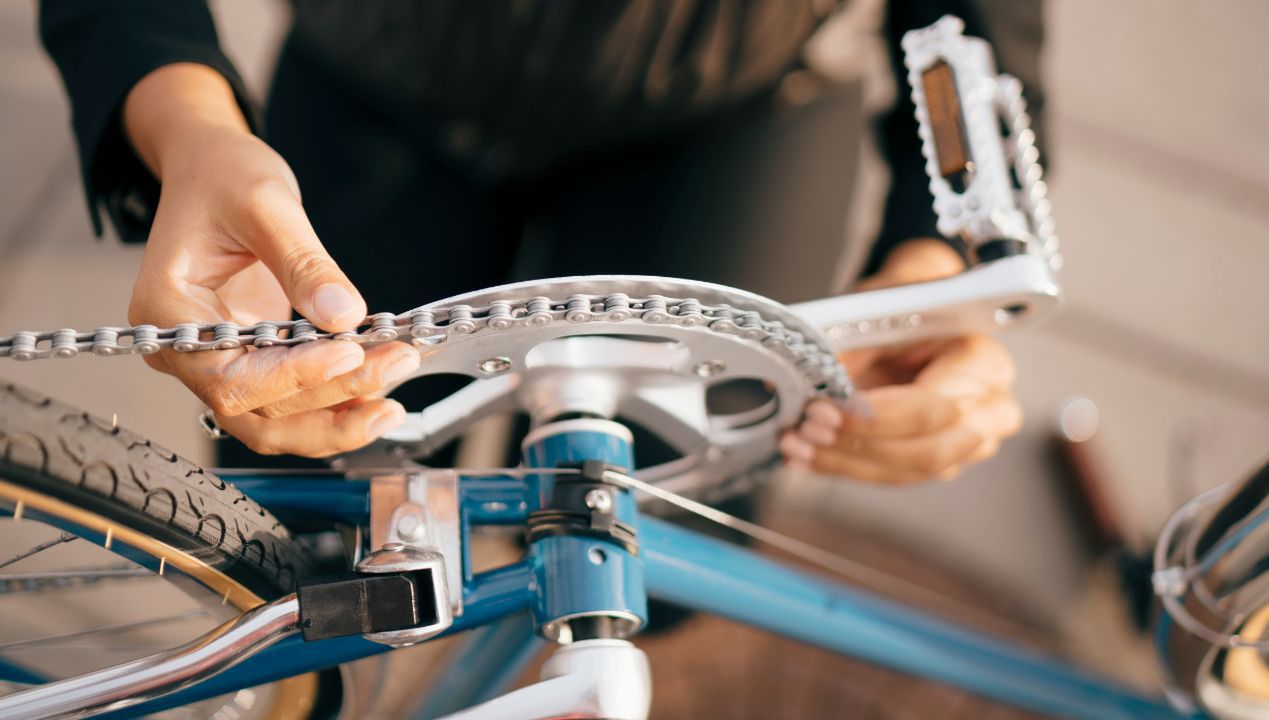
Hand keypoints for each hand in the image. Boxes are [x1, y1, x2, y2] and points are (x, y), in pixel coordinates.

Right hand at [124, 64, 417, 456]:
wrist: (212, 168)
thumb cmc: (222, 175)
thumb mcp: (265, 203)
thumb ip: (304, 263)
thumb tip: (343, 315)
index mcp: (166, 314)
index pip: (230, 378)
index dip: (295, 376)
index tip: (351, 352)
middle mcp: (184, 351)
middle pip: (256, 411)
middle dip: (332, 400)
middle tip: (397, 365)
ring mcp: (217, 362)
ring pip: (273, 422)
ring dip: (337, 419)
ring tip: (393, 398)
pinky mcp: (251, 361)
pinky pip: (289, 403)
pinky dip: (333, 405)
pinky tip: (377, 392)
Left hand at [779, 239, 1021, 482]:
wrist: (919, 314)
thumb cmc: (907, 308)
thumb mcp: (879, 311)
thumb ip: (852, 348)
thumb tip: (815, 382)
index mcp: (984, 364)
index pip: (932, 406)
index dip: (876, 417)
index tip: (827, 410)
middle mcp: (989, 410)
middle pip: (926, 449)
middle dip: (859, 443)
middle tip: (809, 427)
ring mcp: (968, 443)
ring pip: (906, 470)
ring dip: (844, 461)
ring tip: (797, 444)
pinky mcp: (939, 462)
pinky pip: (891, 475)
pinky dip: (844, 467)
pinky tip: (805, 456)